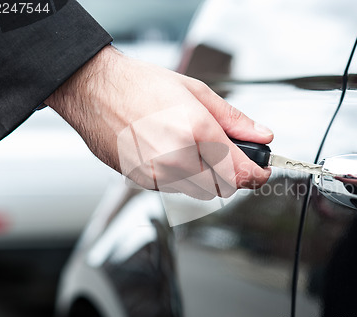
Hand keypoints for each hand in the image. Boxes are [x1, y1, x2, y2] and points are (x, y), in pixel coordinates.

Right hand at [45, 45, 272, 198]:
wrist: (94, 90)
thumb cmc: (139, 85)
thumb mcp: (196, 92)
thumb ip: (234, 119)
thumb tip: (261, 134)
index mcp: (196, 130)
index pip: (240, 171)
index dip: (258, 174)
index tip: (263, 172)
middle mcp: (178, 157)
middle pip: (223, 187)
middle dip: (232, 174)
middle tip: (230, 156)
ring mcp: (158, 173)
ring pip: (200, 192)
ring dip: (208, 177)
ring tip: (195, 148)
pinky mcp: (143, 181)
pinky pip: (176, 190)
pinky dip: (184, 178)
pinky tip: (173, 153)